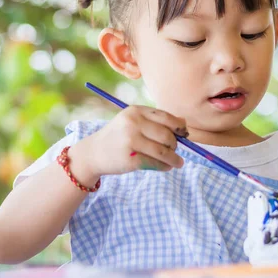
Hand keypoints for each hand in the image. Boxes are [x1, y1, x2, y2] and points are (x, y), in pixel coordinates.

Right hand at [71, 106, 187, 178]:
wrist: (94, 152)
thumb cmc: (118, 136)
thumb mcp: (132, 121)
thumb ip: (155, 121)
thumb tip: (184, 124)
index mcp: (135, 111)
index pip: (166, 117)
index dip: (179, 126)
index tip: (183, 134)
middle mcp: (133, 124)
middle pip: (166, 135)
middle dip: (175, 144)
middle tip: (175, 150)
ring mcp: (131, 142)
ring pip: (163, 151)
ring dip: (174, 158)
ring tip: (178, 162)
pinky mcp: (130, 159)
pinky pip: (155, 164)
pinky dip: (165, 166)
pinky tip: (167, 167)